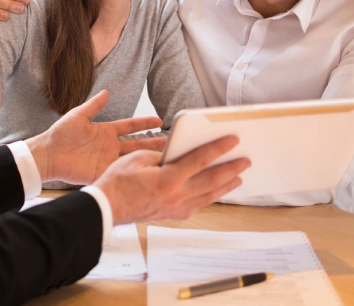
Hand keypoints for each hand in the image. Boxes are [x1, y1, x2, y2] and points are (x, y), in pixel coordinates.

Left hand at [25, 90, 165, 184]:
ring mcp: (107, 159)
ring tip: (166, 157)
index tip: (160, 120)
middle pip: (137, 143)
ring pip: (133, 158)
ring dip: (148, 157)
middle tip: (172, 142)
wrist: (48, 155)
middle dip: (154, 142)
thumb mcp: (78, 115)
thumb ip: (93, 105)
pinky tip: (148, 173)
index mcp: (106, 131)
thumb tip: (106, 92)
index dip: (145, 123)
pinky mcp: (103, 172)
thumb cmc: (60, 134)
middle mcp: (110, 145)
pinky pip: (122, 171)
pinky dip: (135, 172)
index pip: (130, 126)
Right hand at [94, 136, 249, 225]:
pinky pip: (196, 206)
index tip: (232, 140)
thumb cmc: (117, 181)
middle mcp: (176, 195)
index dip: (218, 148)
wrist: (107, 208)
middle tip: (246, 161)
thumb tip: (177, 154)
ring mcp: (175, 207)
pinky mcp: (171, 214)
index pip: (200, 160)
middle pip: (211, 181)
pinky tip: (213, 194)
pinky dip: (208, 198)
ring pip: (207, 196)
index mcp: (169, 178)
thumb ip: (162, 155)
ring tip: (238, 178)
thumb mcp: (138, 158)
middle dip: (231, 169)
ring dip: (225, 186)